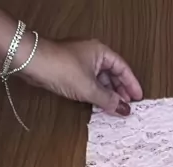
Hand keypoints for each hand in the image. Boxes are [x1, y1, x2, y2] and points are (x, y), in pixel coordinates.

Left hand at [23, 38, 142, 116]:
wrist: (34, 63)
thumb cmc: (61, 67)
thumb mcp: (89, 88)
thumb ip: (108, 100)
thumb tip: (123, 109)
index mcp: (101, 52)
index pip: (123, 68)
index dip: (132, 83)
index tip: (138, 98)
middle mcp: (93, 54)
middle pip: (112, 74)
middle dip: (120, 91)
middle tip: (127, 107)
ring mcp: (81, 62)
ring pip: (101, 80)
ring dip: (108, 94)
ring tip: (114, 109)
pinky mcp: (71, 71)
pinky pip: (90, 83)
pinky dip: (96, 94)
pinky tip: (99, 105)